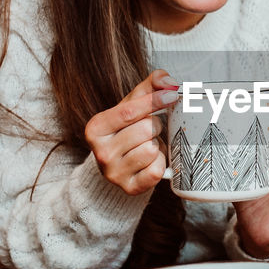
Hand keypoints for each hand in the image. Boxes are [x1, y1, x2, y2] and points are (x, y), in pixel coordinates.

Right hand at [84, 69, 178, 195]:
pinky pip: (157, 170)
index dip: (153, 101)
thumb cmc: (126, 131)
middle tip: (148, 131)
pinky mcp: (129, 188)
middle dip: (154, 127)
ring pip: (152, 150)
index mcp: (96, 128)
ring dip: (157, 146)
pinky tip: (150, 161)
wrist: (117, 166)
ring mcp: (113, 173)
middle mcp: (100, 152)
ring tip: (147, 146)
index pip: (128, 111)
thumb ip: (150, 86)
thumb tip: (168, 81)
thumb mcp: (131, 105)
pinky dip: (160, 163)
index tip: (172, 94)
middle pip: (145, 130)